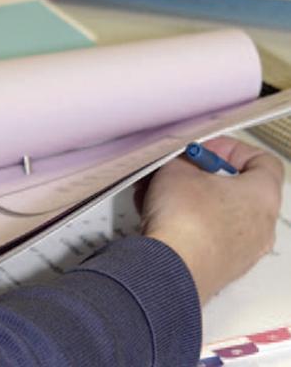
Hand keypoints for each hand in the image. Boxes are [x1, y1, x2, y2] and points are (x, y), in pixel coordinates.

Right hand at [138, 137, 283, 304]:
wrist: (170, 268)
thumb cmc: (185, 220)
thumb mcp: (176, 168)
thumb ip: (183, 158)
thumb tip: (180, 162)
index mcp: (263, 195)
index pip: (262, 161)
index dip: (230, 149)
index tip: (204, 150)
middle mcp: (261, 226)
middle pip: (234, 189)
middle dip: (199, 176)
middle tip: (177, 170)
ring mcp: (242, 252)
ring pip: (214, 214)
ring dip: (186, 199)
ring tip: (155, 193)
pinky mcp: (220, 268)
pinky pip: (204, 236)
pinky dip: (184, 223)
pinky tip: (155, 216)